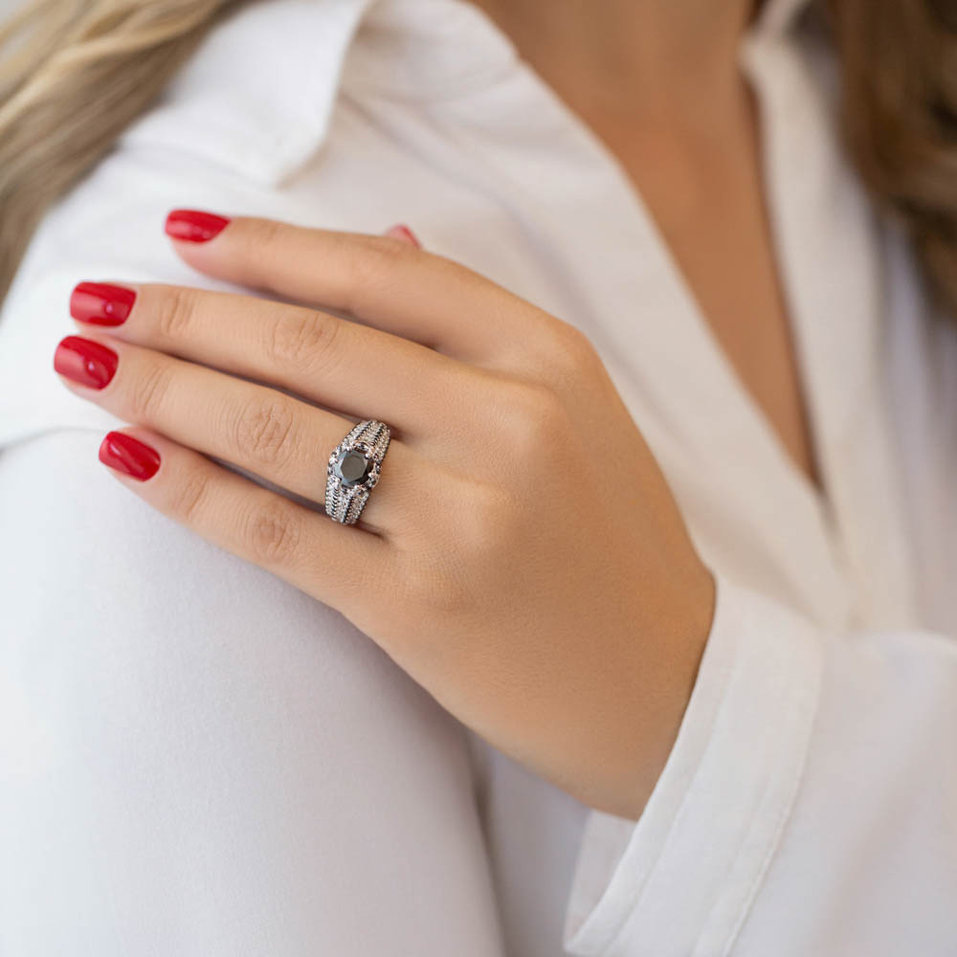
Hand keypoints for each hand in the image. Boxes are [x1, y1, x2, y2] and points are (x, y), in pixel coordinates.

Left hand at [53, 210, 715, 819]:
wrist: (670, 686)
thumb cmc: (615, 546)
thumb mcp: (575, 411)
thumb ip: (476, 329)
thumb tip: (381, 233)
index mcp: (550, 359)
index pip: (383, 273)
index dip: (270, 247)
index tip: (186, 236)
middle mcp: (509, 424)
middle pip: (310, 345)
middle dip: (185, 317)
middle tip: (100, 302)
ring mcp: (464, 518)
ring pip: (279, 432)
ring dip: (167, 392)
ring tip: (91, 366)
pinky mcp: (419, 608)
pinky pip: (277, 533)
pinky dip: (192, 492)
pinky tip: (130, 460)